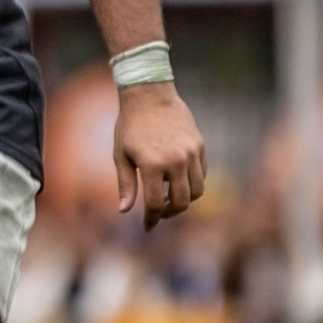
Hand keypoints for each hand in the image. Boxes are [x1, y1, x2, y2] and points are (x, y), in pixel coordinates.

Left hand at [114, 82, 206, 229]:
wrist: (149, 96)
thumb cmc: (129, 126)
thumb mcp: (121, 156)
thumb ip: (126, 185)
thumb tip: (125, 211)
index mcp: (152, 165)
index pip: (156, 204)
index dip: (152, 219)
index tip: (148, 227)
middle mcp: (176, 161)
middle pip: (181, 202)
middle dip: (169, 213)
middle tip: (158, 213)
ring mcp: (191, 153)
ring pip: (197, 191)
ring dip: (184, 201)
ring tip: (169, 200)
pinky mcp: (200, 146)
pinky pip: (201, 175)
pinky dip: (192, 184)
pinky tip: (177, 183)